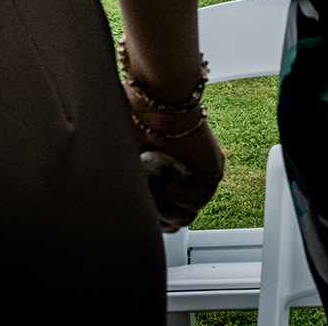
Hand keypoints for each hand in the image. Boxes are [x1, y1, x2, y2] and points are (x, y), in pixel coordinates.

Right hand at [127, 91, 226, 232]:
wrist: (155, 103)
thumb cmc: (134, 121)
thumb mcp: (123, 164)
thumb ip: (124, 189)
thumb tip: (115, 216)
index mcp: (165, 178)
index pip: (162, 219)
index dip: (146, 219)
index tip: (132, 204)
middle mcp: (184, 179)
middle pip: (172, 224)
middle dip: (151, 214)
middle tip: (140, 189)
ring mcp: (200, 177)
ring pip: (183, 218)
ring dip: (161, 204)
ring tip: (151, 180)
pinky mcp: (213, 173)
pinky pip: (195, 203)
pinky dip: (176, 192)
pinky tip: (168, 172)